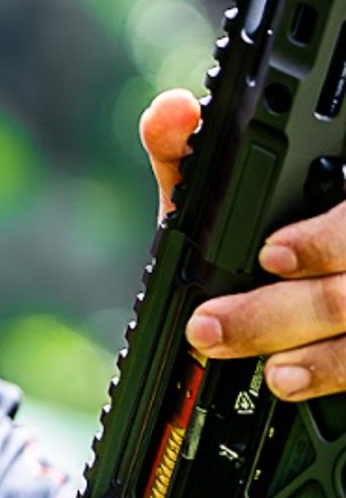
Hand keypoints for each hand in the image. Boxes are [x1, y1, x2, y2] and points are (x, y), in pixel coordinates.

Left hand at [140, 88, 345, 497]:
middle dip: (284, 311)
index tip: (273, 254)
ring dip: (319, 356)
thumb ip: (192, 159)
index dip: (327, 236)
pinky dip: (334, 372)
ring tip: (264, 373)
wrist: (292, 298)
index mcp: (339, 198)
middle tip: (212, 330)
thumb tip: (169, 114)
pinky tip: (293, 384)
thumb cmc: (263, 247)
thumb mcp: (221, 203)